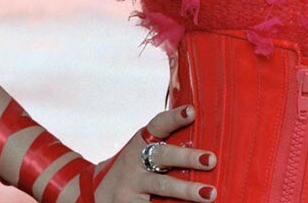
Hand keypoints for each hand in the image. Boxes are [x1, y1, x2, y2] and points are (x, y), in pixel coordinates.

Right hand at [93, 104, 216, 201]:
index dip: (174, 117)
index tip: (192, 111)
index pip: (158, 125)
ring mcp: (130, 186)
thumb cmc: (134, 170)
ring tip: (210, 195)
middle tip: (211, 160)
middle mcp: (134, 162)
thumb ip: (166, 147)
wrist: (96, 194)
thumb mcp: (142, 153)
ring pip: (161, 186)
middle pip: (163, 156)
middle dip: (187, 157)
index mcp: (140, 143)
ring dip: (187, 190)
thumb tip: (208, 146)